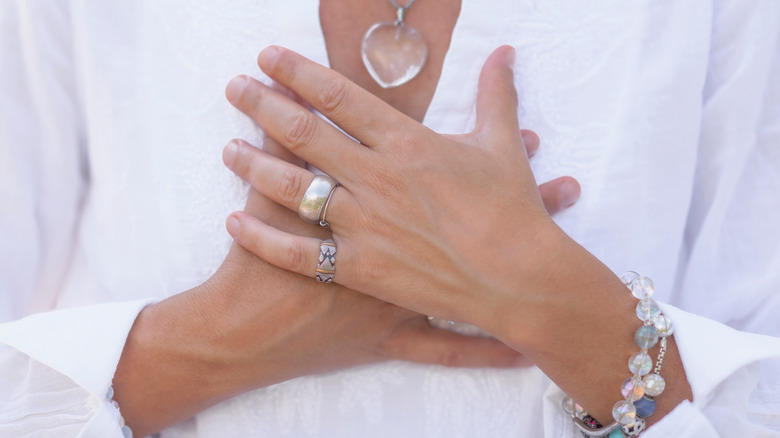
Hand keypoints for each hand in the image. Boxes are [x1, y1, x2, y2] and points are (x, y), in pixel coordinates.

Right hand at [113, 138, 530, 435]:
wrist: (248, 325)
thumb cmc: (258, 256)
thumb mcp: (274, 188)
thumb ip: (292, 139)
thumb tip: (291, 95)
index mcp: (382, 200)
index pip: (457, 171)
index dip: (492, 143)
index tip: (537, 136)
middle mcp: (404, 243)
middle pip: (477, 212)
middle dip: (521, 192)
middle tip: (558, 174)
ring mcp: (404, 293)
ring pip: (477, 278)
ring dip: (518, 260)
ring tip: (548, 270)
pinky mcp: (395, 335)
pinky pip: (449, 348)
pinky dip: (487, 353)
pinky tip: (525, 356)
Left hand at [221, 45, 575, 331]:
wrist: (520, 279)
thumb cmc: (513, 212)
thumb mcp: (503, 145)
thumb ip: (496, 93)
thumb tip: (504, 51)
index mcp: (406, 142)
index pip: (339, 96)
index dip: (298, 73)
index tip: (268, 57)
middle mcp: (376, 178)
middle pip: (304, 133)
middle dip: (262, 104)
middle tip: (233, 87)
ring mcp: (364, 225)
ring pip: (292, 188)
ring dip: (254, 164)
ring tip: (228, 148)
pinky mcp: (360, 269)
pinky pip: (299, 253)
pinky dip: (263, 238)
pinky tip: (235, 221)